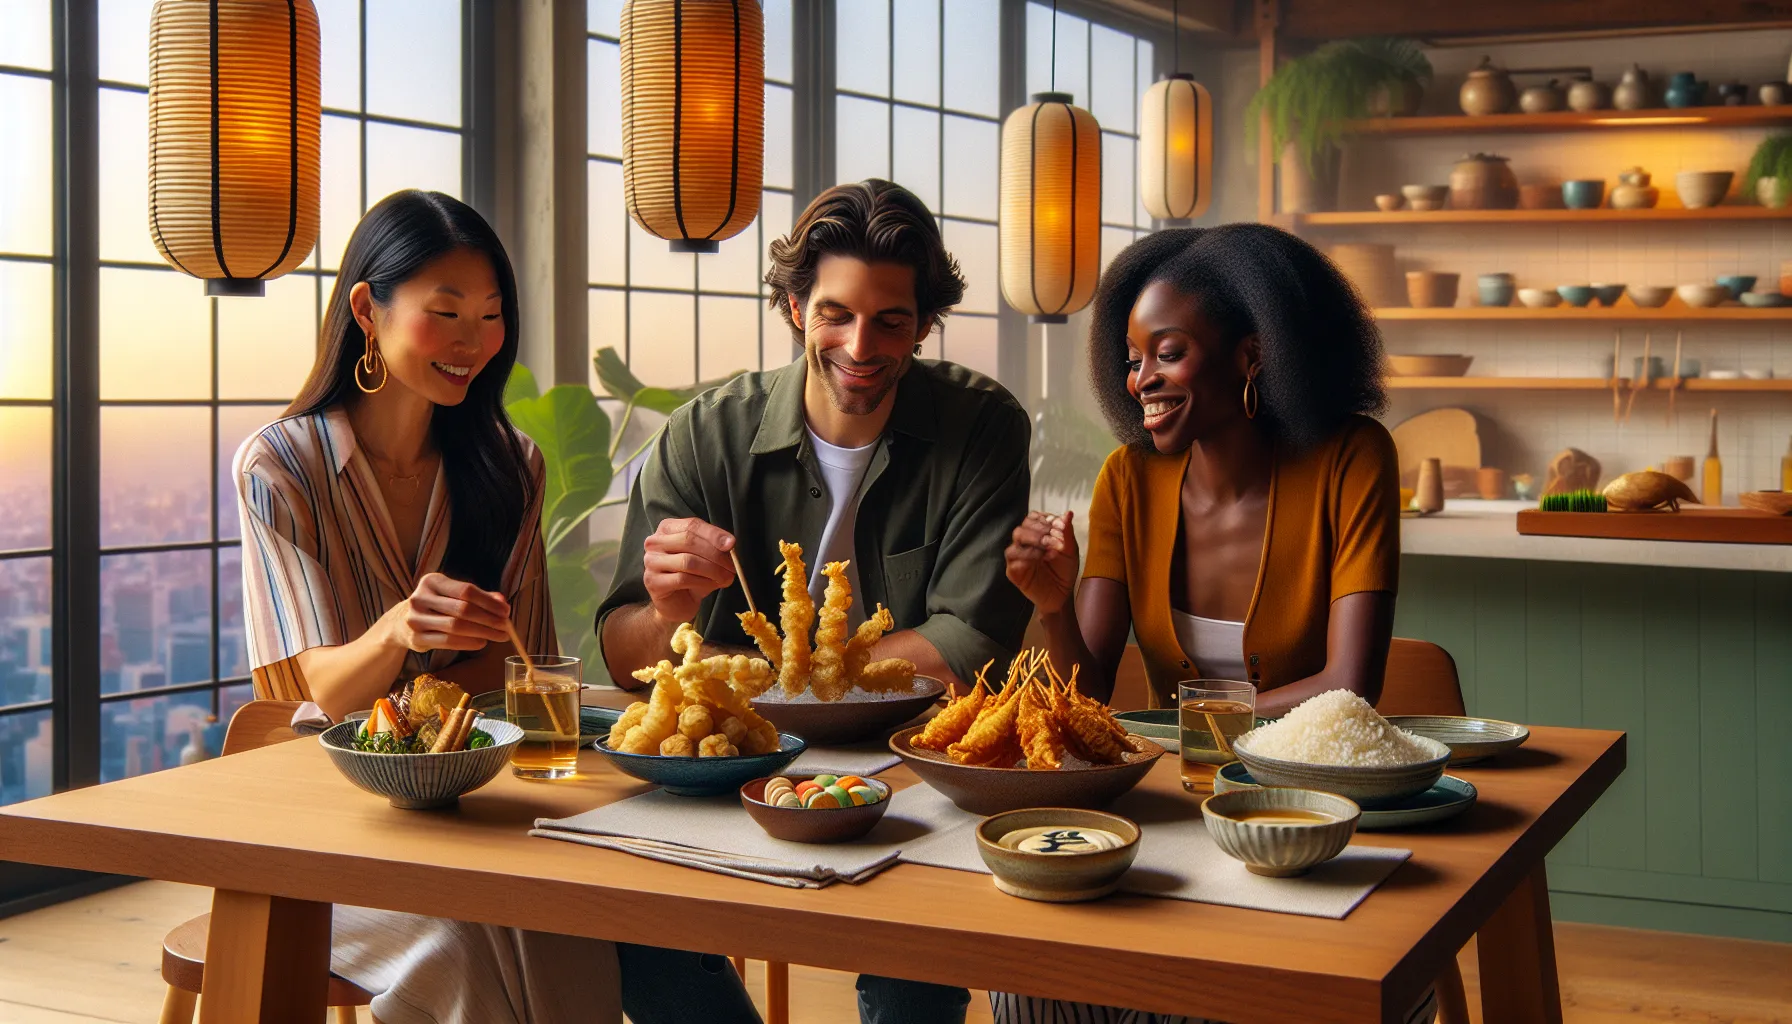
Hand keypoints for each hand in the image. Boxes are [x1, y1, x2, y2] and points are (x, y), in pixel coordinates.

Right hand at [391, 572, 510, 651]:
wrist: (401, 622)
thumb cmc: (436, 605)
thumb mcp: (453, 595)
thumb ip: (479, 597)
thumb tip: (503, 602)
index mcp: (432, 581)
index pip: (466, 590)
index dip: (489, 602)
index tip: (506, 611)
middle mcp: (420, 598)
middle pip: (462, 609)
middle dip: (489, 619)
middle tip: (505, 626)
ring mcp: (416, 619)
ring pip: (456, 627)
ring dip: (482, 632)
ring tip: (498, 636)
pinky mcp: (416, 638)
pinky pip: (448, 642)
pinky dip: (468, 643)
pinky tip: (482, 642)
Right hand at [642, 517, 735, 626]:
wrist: (677, 603)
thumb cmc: (693, 575)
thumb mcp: (706, 557)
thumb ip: (715, 547)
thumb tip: (729, 544)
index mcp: (667, 528)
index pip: (692, 525)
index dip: (713, 534)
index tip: (732, 544)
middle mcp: (655, 542)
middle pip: (689, 541)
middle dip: (715, 554)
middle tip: (732, 567)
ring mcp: (651, 562)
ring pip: (687, 561)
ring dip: (712, 570)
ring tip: (726, 578)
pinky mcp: (653, 581)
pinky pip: (682, 579)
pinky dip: (703, 581)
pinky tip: (712, 585)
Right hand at [1005, 510, 1077, 613]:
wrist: (1062, 595)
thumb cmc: (1064, 571)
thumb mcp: (1070, 551)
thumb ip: (1067, 533)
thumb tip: (1067, 514)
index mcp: (1038, 533)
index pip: (1034, 517)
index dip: (1047, 520)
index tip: (1061, 528)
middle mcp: (1026, 542)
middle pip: (1024, 525)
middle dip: (1041, 530)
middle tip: (1055, 540)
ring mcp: (1018, 555)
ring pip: (1017, 537)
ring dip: (1034, 540)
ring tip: (1050, 550)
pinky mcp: (1013, 569)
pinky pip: (1013, 557)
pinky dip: (1028, 554)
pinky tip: (1042, 559)